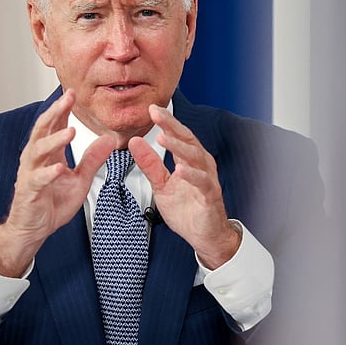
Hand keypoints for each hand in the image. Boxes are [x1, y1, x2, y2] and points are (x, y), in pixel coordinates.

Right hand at [0, 90, 115, 276]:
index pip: (55, 125)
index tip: (73, 93)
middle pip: (42, 130)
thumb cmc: (53, 202)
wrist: (34, 228)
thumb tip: (109, 139)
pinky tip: (59, 168)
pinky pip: (38, 180)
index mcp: (50, 154)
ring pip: (38, 151)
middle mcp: (37, 159)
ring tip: (70, 131)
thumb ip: (93, 159)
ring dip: (55, 140)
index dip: (63, 109)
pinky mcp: (29, 192)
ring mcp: (31, 174)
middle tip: (68, 98)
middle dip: (55, 112)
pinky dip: (49, 173)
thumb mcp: (81, 179)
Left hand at [129, 104, 239, 268]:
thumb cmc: (188, 209)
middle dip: (172, 126)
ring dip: (179, 147)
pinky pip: (202, 183)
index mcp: (189, 160)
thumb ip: (150, 164)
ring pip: (195, 158)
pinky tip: (180, 169)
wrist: (205, 235)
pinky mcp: (210, 196)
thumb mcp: (161, 185)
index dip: (166, 122)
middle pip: (188, 140)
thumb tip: (135, 142)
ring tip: (163, 138)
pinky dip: (192, 175)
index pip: (178, 136)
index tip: (151, 109)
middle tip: (156, 113)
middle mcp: (201, 165)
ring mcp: (207, 179)